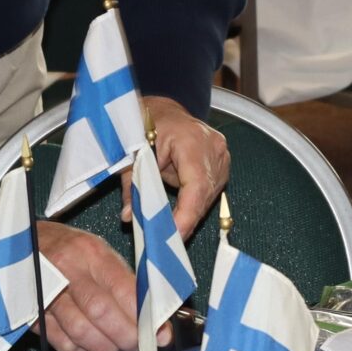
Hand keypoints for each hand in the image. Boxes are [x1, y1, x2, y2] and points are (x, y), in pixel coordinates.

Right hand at [39, 221, 154, 350]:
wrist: (22, 244)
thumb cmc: (70, 250)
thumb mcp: (99, 253)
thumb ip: (126, 282)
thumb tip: (156, 317)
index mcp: (90, 253)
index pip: (123, 289)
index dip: (144, 317)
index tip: (160, 335)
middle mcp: (66, 271)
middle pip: (101, 312)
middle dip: (126, 337)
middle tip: (137, 347)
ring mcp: (46, 293)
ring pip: (80, 331)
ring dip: (104, 348)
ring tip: (114, 348)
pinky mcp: (32, 313)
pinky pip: (61, 342)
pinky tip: (89, 346)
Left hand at [143, 95, 228, 235]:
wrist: (162, 109)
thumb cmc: (145, 126)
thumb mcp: (132, 154)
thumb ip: (131, 186)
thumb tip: (129, 217)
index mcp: (191, 139)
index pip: (196, 185)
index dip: (187, 214)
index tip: (175, 236)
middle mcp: (213, 146)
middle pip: (204, 194)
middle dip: (185, 219)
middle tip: (166, 241)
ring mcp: (221, 153)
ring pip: (209, 195)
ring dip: (190, 212)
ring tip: (170, 227)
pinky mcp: (222, 161)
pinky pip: (210, 190)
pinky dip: (194, 202)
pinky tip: (180, 211)